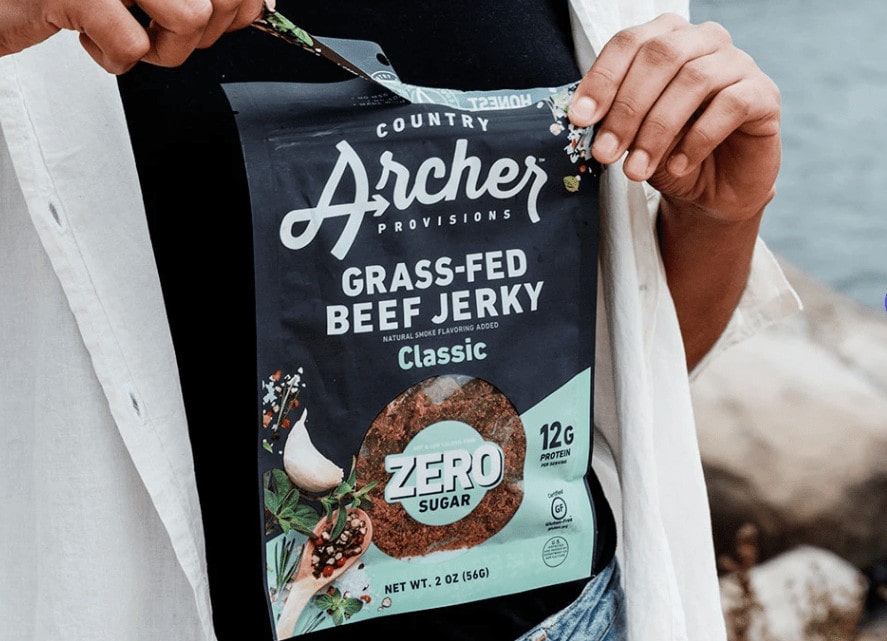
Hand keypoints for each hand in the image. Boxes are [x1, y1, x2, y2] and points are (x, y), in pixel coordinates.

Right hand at [0, 0, 266, 73]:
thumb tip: (263, 5)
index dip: (242, 5)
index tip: (226, 17)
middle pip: (219, 0)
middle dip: (201, 32)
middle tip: (159, 25)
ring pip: (191, 20)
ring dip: (162, 48)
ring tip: (128, 31)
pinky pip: (133, 46)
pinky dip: (114, 59)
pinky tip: (92, 37)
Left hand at [568, 13, 780, 222]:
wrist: (713, 189)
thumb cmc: (669, 152)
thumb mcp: (631, 135)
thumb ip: (611, 117)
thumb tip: (583, 116)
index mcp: (665, 38)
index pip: (629, 42)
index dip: (602, 79)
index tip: (579, 119)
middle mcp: (703, 40)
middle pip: (660, 57)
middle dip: (627, 109)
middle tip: (605, 152)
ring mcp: (738, 63)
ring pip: (694, 80)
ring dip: (657, 130)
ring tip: (636, 170)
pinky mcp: (764, 94)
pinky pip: (730, 105)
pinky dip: (697, 139)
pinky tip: (678, 165)